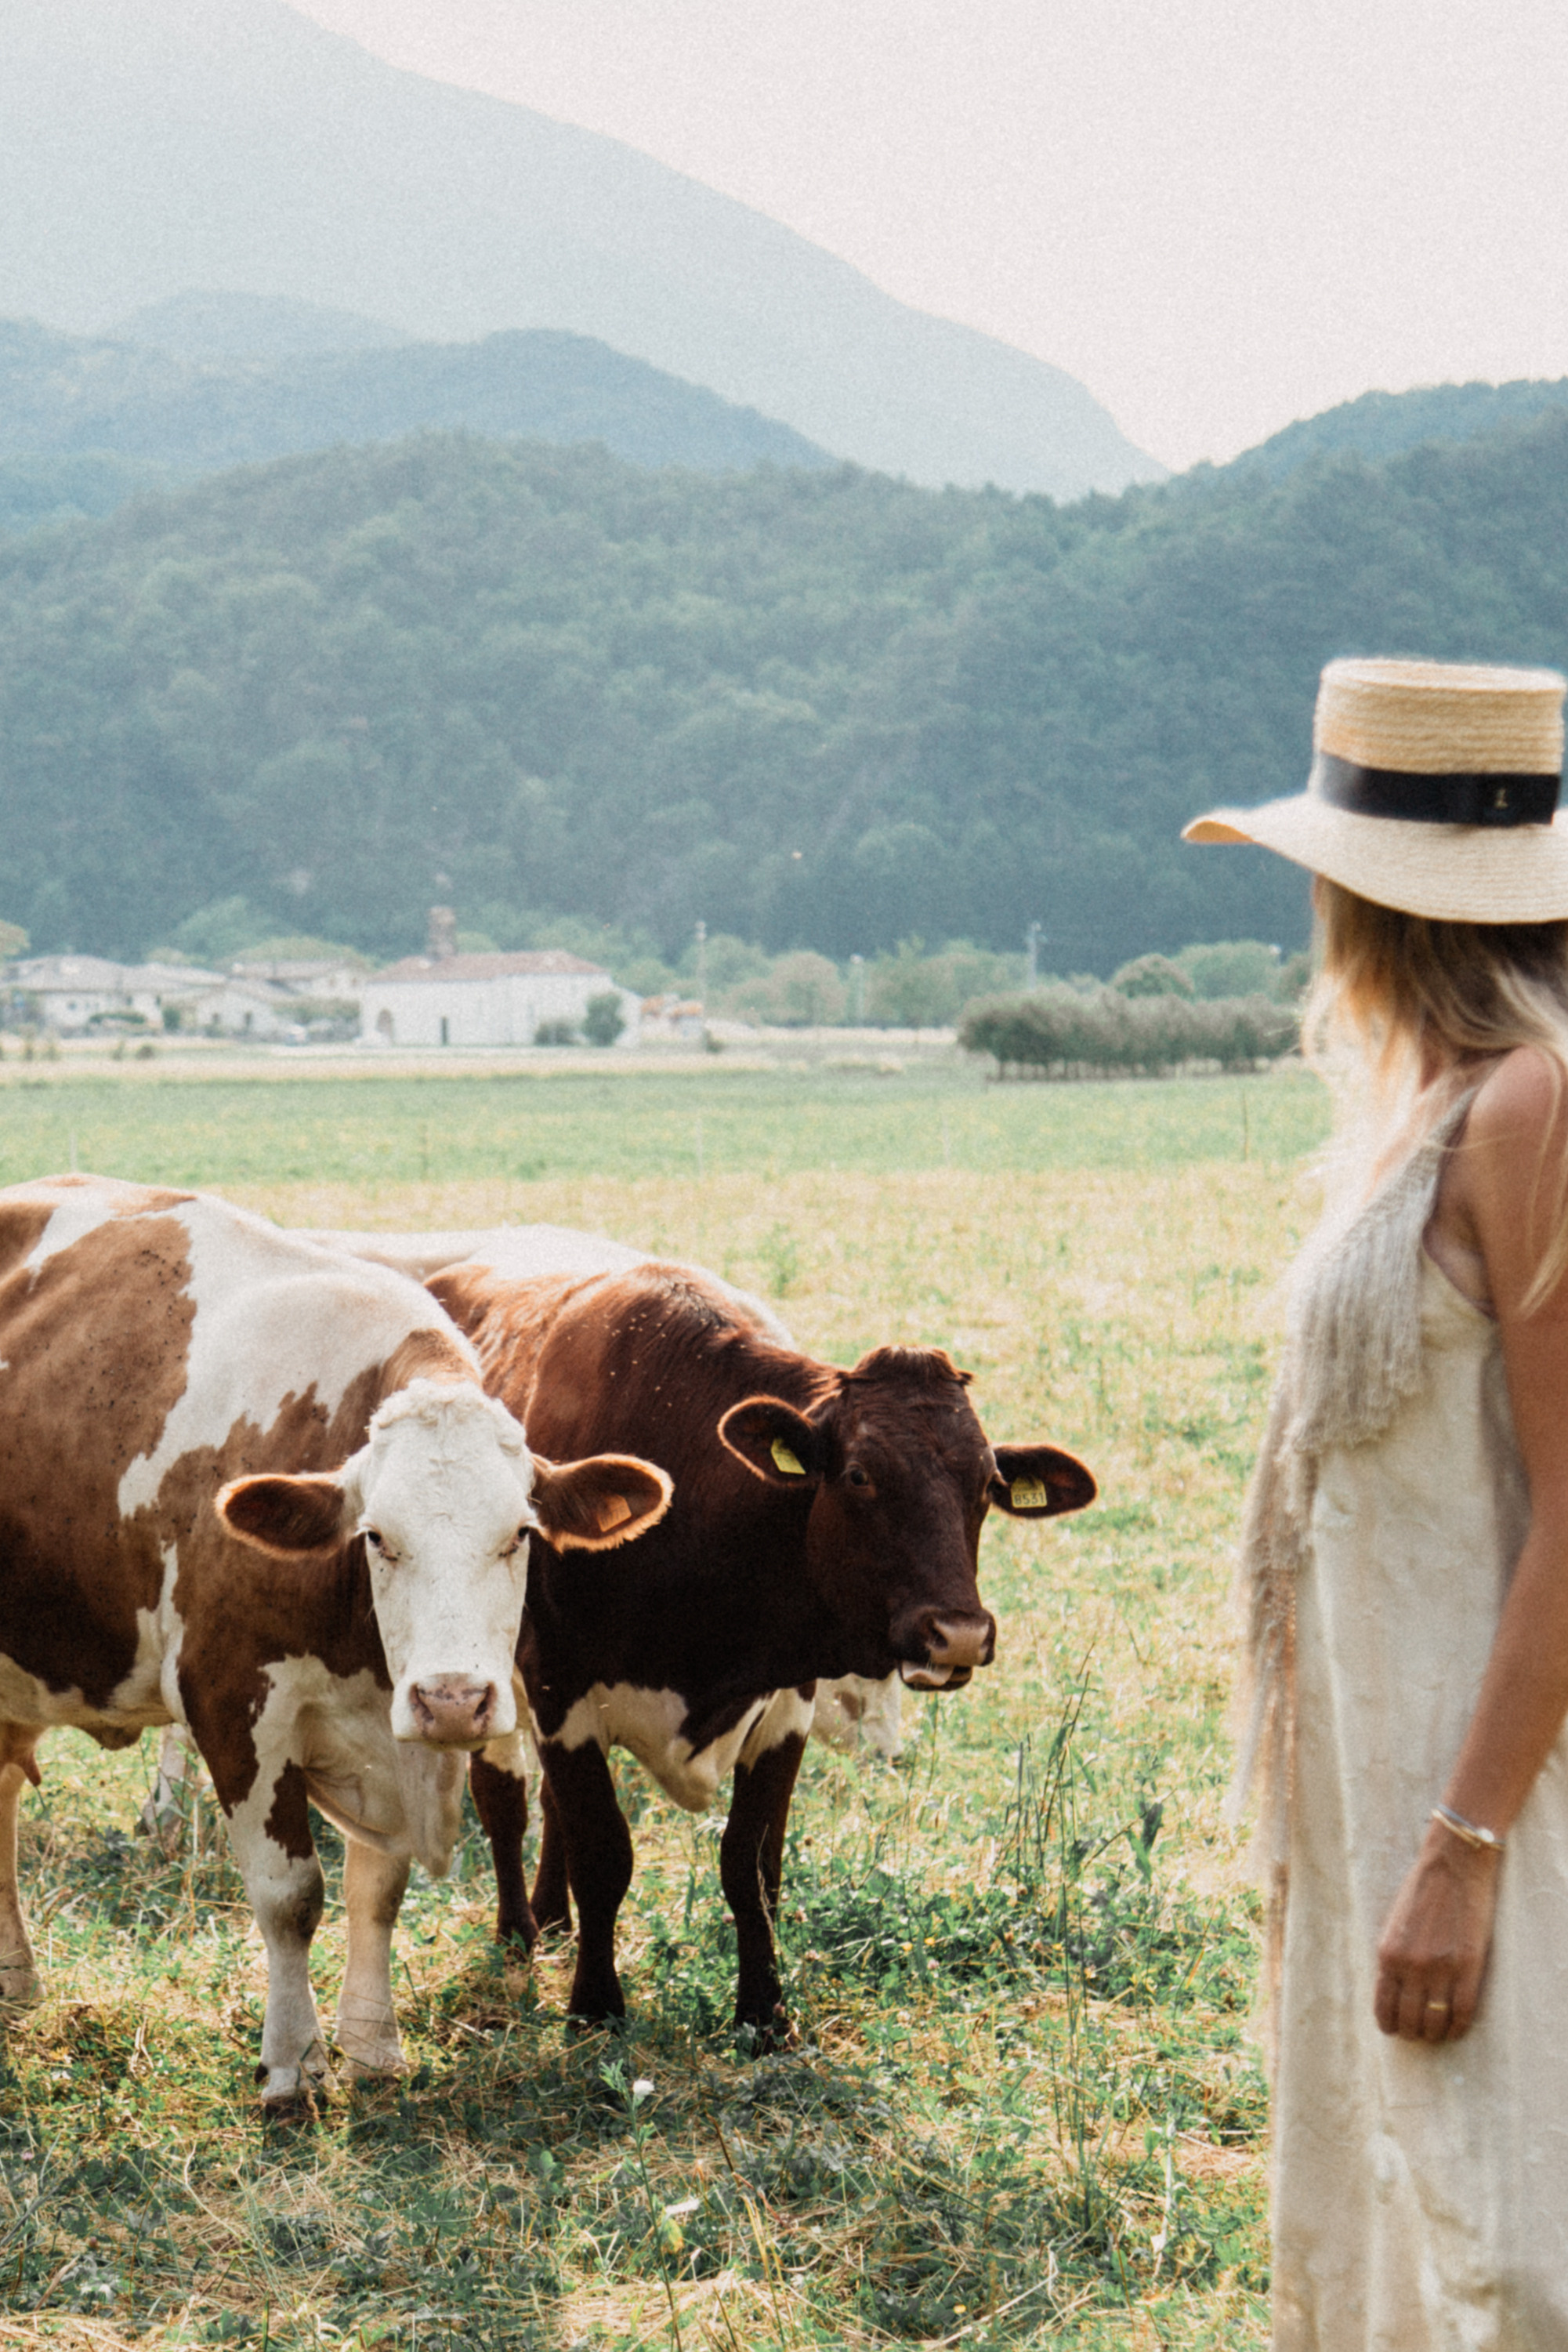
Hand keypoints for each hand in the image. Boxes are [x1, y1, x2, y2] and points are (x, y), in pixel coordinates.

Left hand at [1373, 1823, 1499, 2042]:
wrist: (1454, 1863)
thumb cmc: (1422, 1889)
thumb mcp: (1394, 1924)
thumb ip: (1392, 1957)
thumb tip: (1395, 1991)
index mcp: (1387, 1954)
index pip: (1384, 2007)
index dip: (1391, 2025)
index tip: (1396, 2030)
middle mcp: (1411, 1966)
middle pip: (1411, 2020)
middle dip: (1414, 2032)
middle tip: (1420, 2033)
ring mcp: (1441, 1968)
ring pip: (1436, 2021)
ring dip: (1436, 2033)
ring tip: (1438, 2032)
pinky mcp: (1469, 1966)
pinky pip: (1464, 2012)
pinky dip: (1460, 2026)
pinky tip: (1458, 2027)